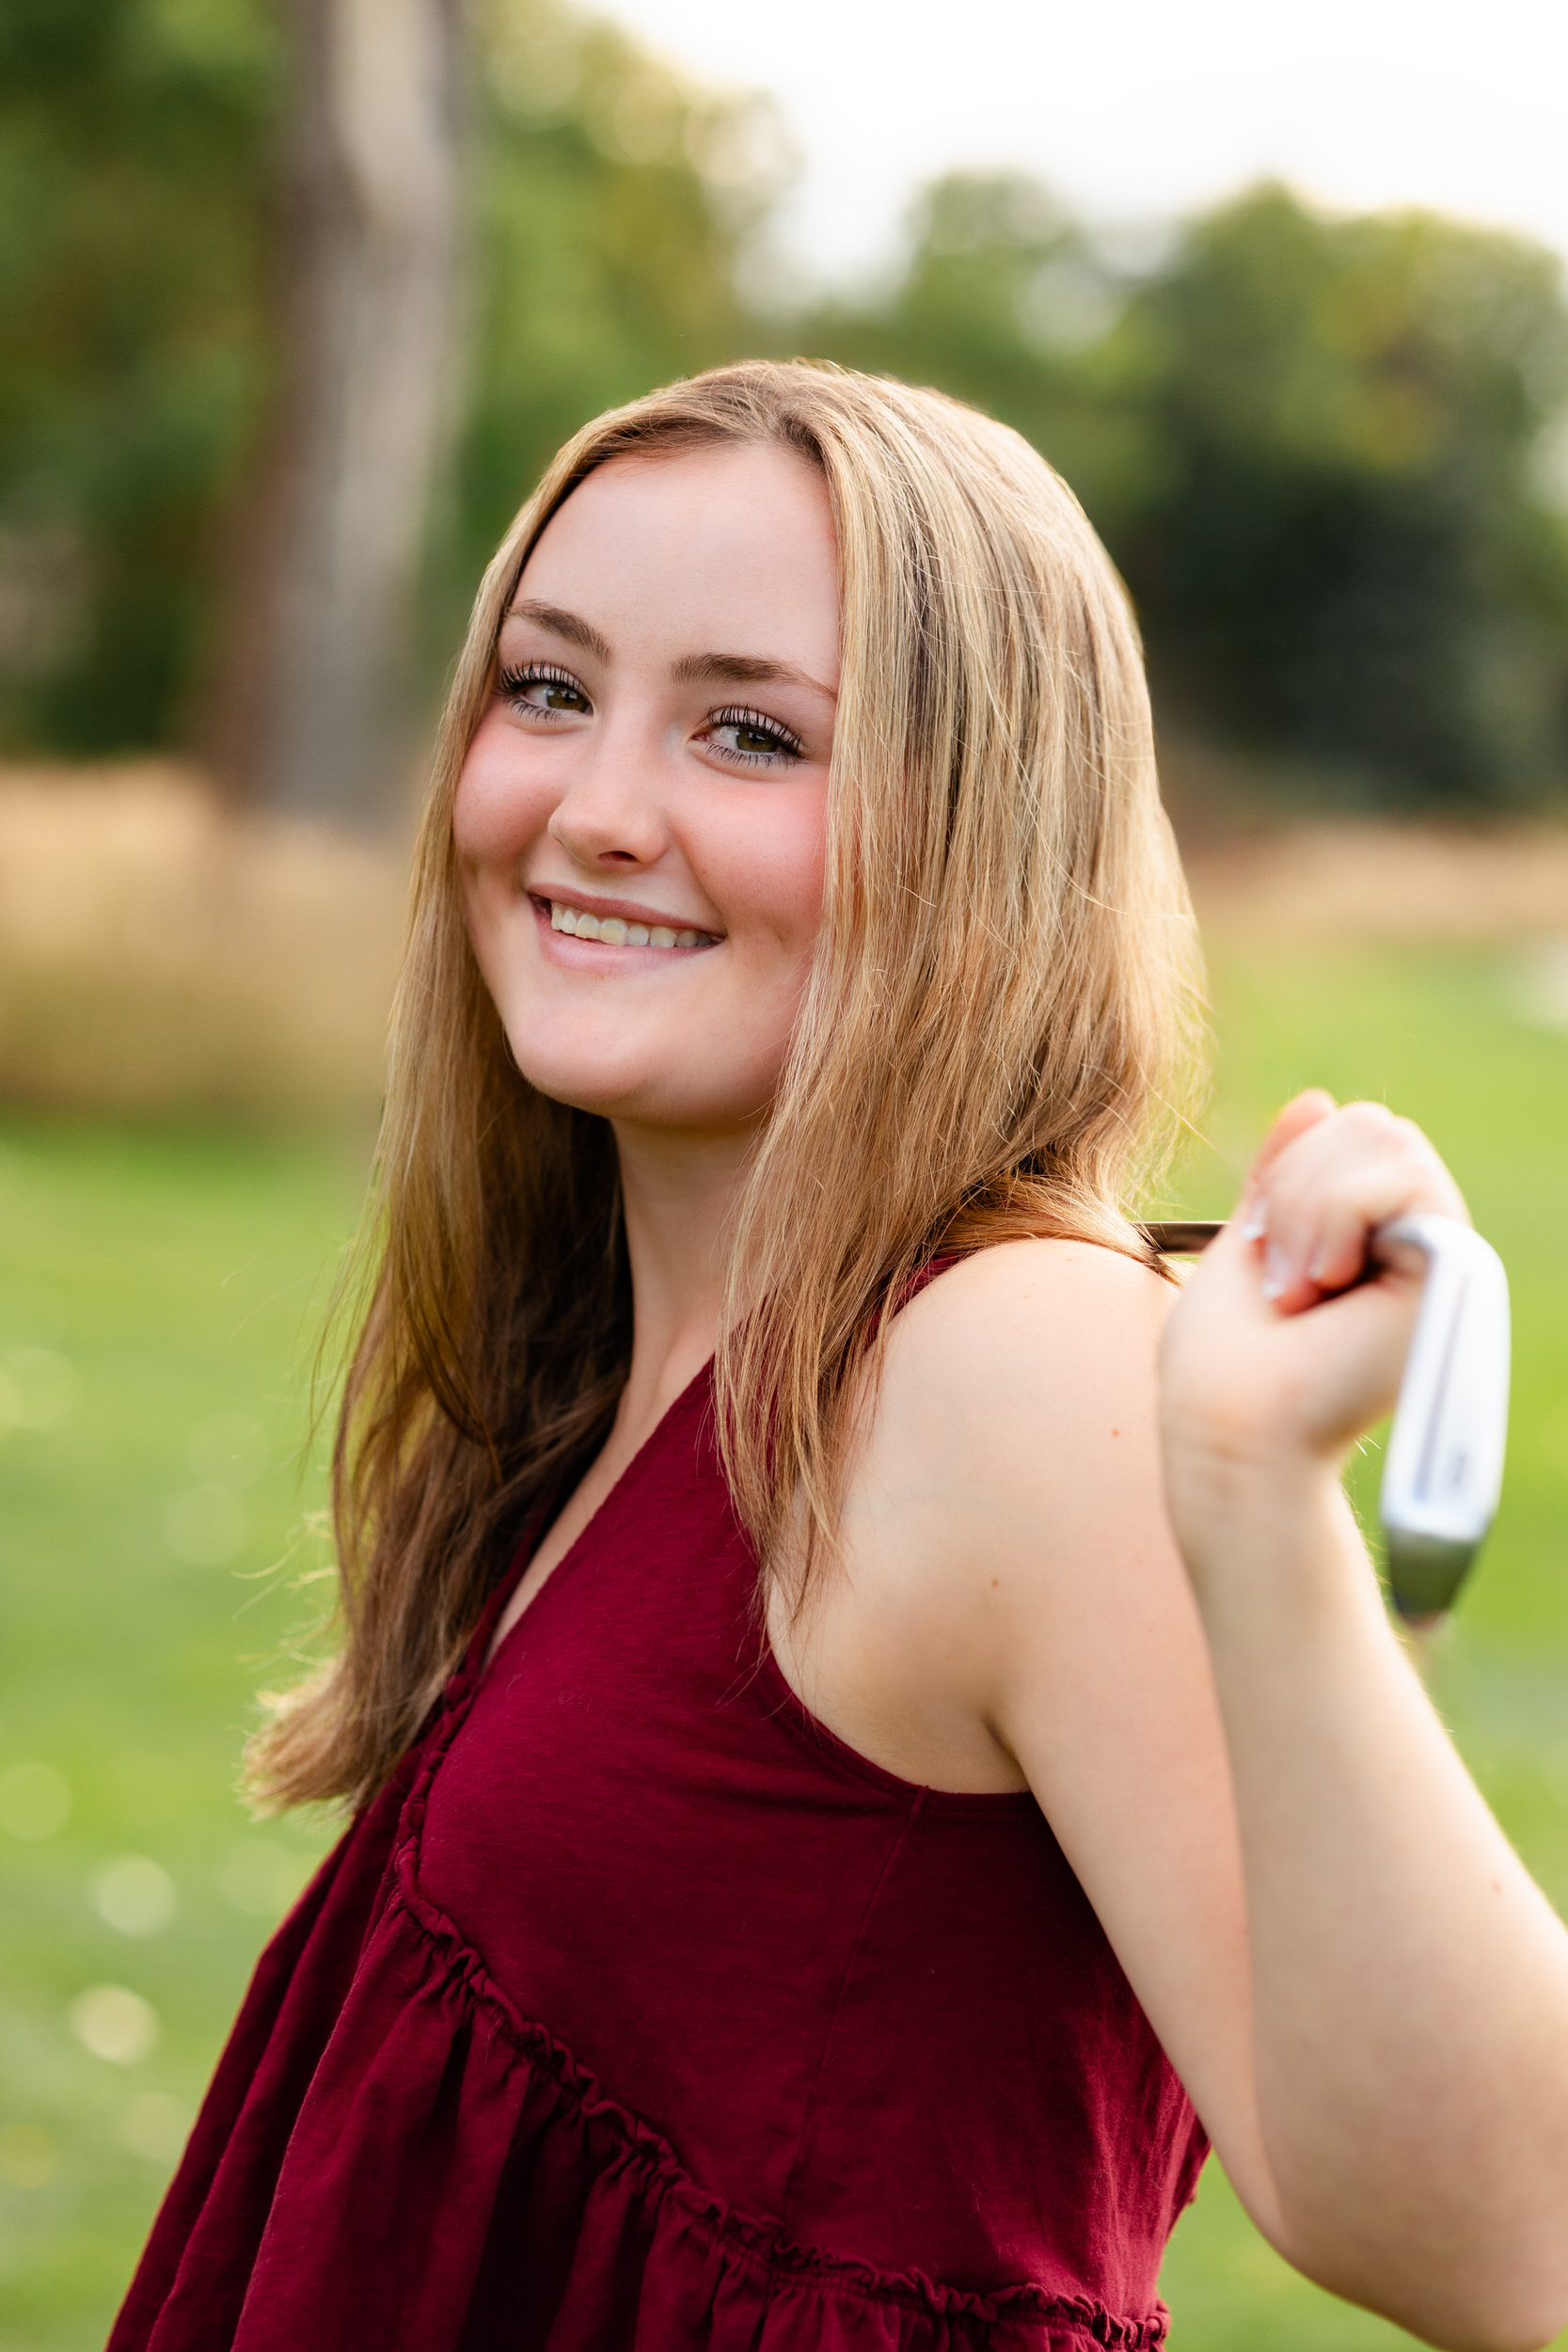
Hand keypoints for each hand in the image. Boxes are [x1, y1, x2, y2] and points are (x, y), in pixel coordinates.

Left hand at [1160, 1093, 1469, 1498]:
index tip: (1258, 1252)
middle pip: (1373, 1122)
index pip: (1351, 1128)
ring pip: (1387, 1138)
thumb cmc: (1223, 1361)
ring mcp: (1437, 1255)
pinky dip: (1338, 1215)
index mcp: (1369, 1236)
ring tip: (1297, 1288)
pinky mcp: (1452, 1271)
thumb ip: (1285, 1175)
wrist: (1233, 1427)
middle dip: (1298, 1185)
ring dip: (1310, 1207)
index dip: (1291, 1171)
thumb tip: (1317, 1098)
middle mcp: (1414, 1242)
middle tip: (1278, 1278)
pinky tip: (1326, 1284)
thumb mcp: (1249, 1240)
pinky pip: (1403, 1176)